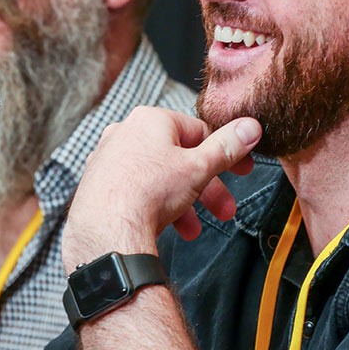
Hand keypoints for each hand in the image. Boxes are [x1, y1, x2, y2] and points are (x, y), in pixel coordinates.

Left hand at [61, 107, 261, 272]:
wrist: (105, 230)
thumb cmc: (148, 192)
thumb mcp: (199, 167)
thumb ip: (227, 147)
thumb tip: (250, 127)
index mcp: (150, 119)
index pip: (198, 131)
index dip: (225, 153)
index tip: (241, 170)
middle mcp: (125, 133)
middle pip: (179, 158)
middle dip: (206, 188)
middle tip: (224, 209)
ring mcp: (109, 159)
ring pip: (158, 178)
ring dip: (182, 203)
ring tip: (192, 228)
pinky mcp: (98, 184)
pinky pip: (136, 190)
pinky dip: (155, 206)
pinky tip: (164, 226)